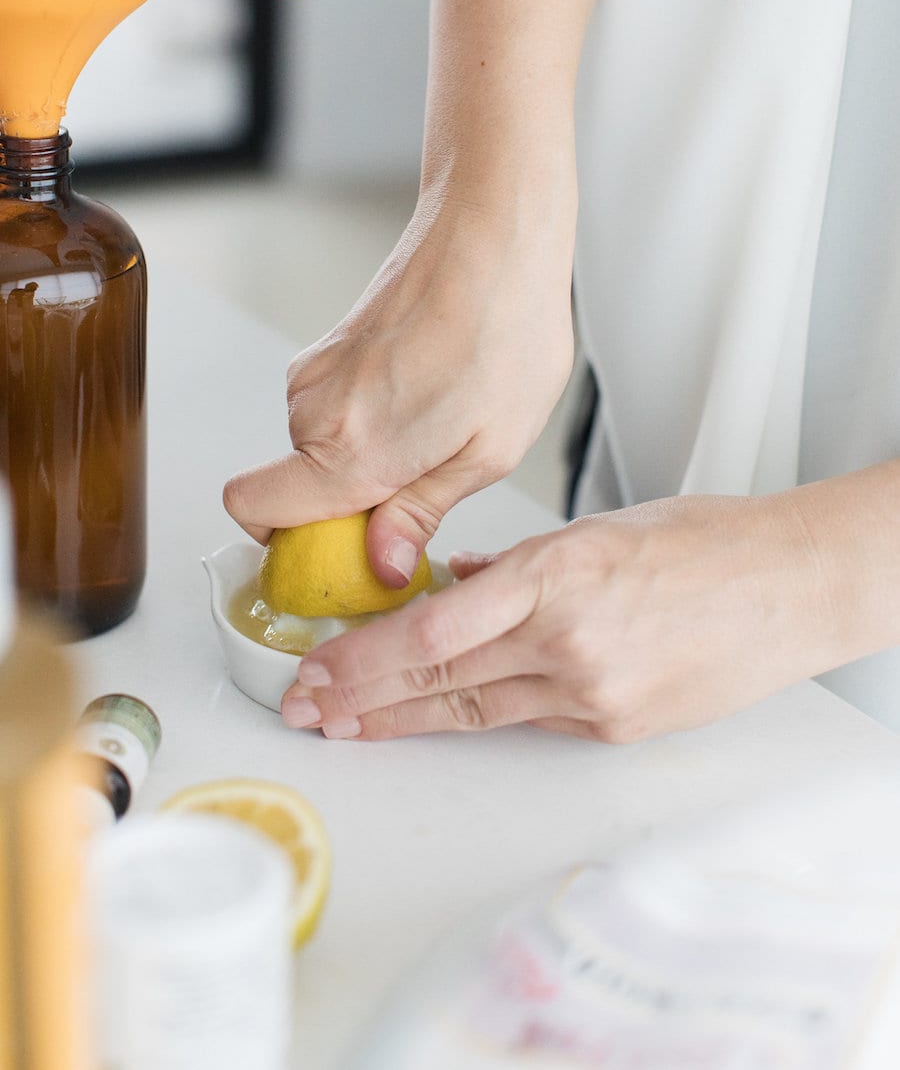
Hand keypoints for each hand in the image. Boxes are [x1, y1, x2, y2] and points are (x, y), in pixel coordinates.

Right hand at [223, 178, 575, 583]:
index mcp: (348, 450)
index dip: (288, 543)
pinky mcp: (329, 345)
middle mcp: (314, 410)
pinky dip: (371, 415)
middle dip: (348, 502)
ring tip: (442, 423)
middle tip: (424, 483)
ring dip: (367, 454)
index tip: (345, 552)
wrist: (496, 234)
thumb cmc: (505, 331)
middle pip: (293, 487)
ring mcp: (316, 371)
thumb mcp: (487, 452)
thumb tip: (383, 562)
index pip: (252, 511)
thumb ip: (421, 513)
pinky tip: (431, 390)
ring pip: (317, 446)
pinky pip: (334, 407)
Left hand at [278, 484, 877, 741]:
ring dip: (407, 718)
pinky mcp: (616, 727)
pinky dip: (482, 711)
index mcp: (557, 575)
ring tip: (350, 725)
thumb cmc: (704, 543)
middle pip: (443, 678)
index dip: (365, 658)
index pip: (434, 628)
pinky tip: (441, 711)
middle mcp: (569, 643)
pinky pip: (532, 719)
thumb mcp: (597, 530)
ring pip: (477, 711)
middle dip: (365, 697)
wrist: (791, 588)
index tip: (318, 670)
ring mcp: (595, 694)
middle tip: (309, 709)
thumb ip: (515, 566)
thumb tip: (454, 584)